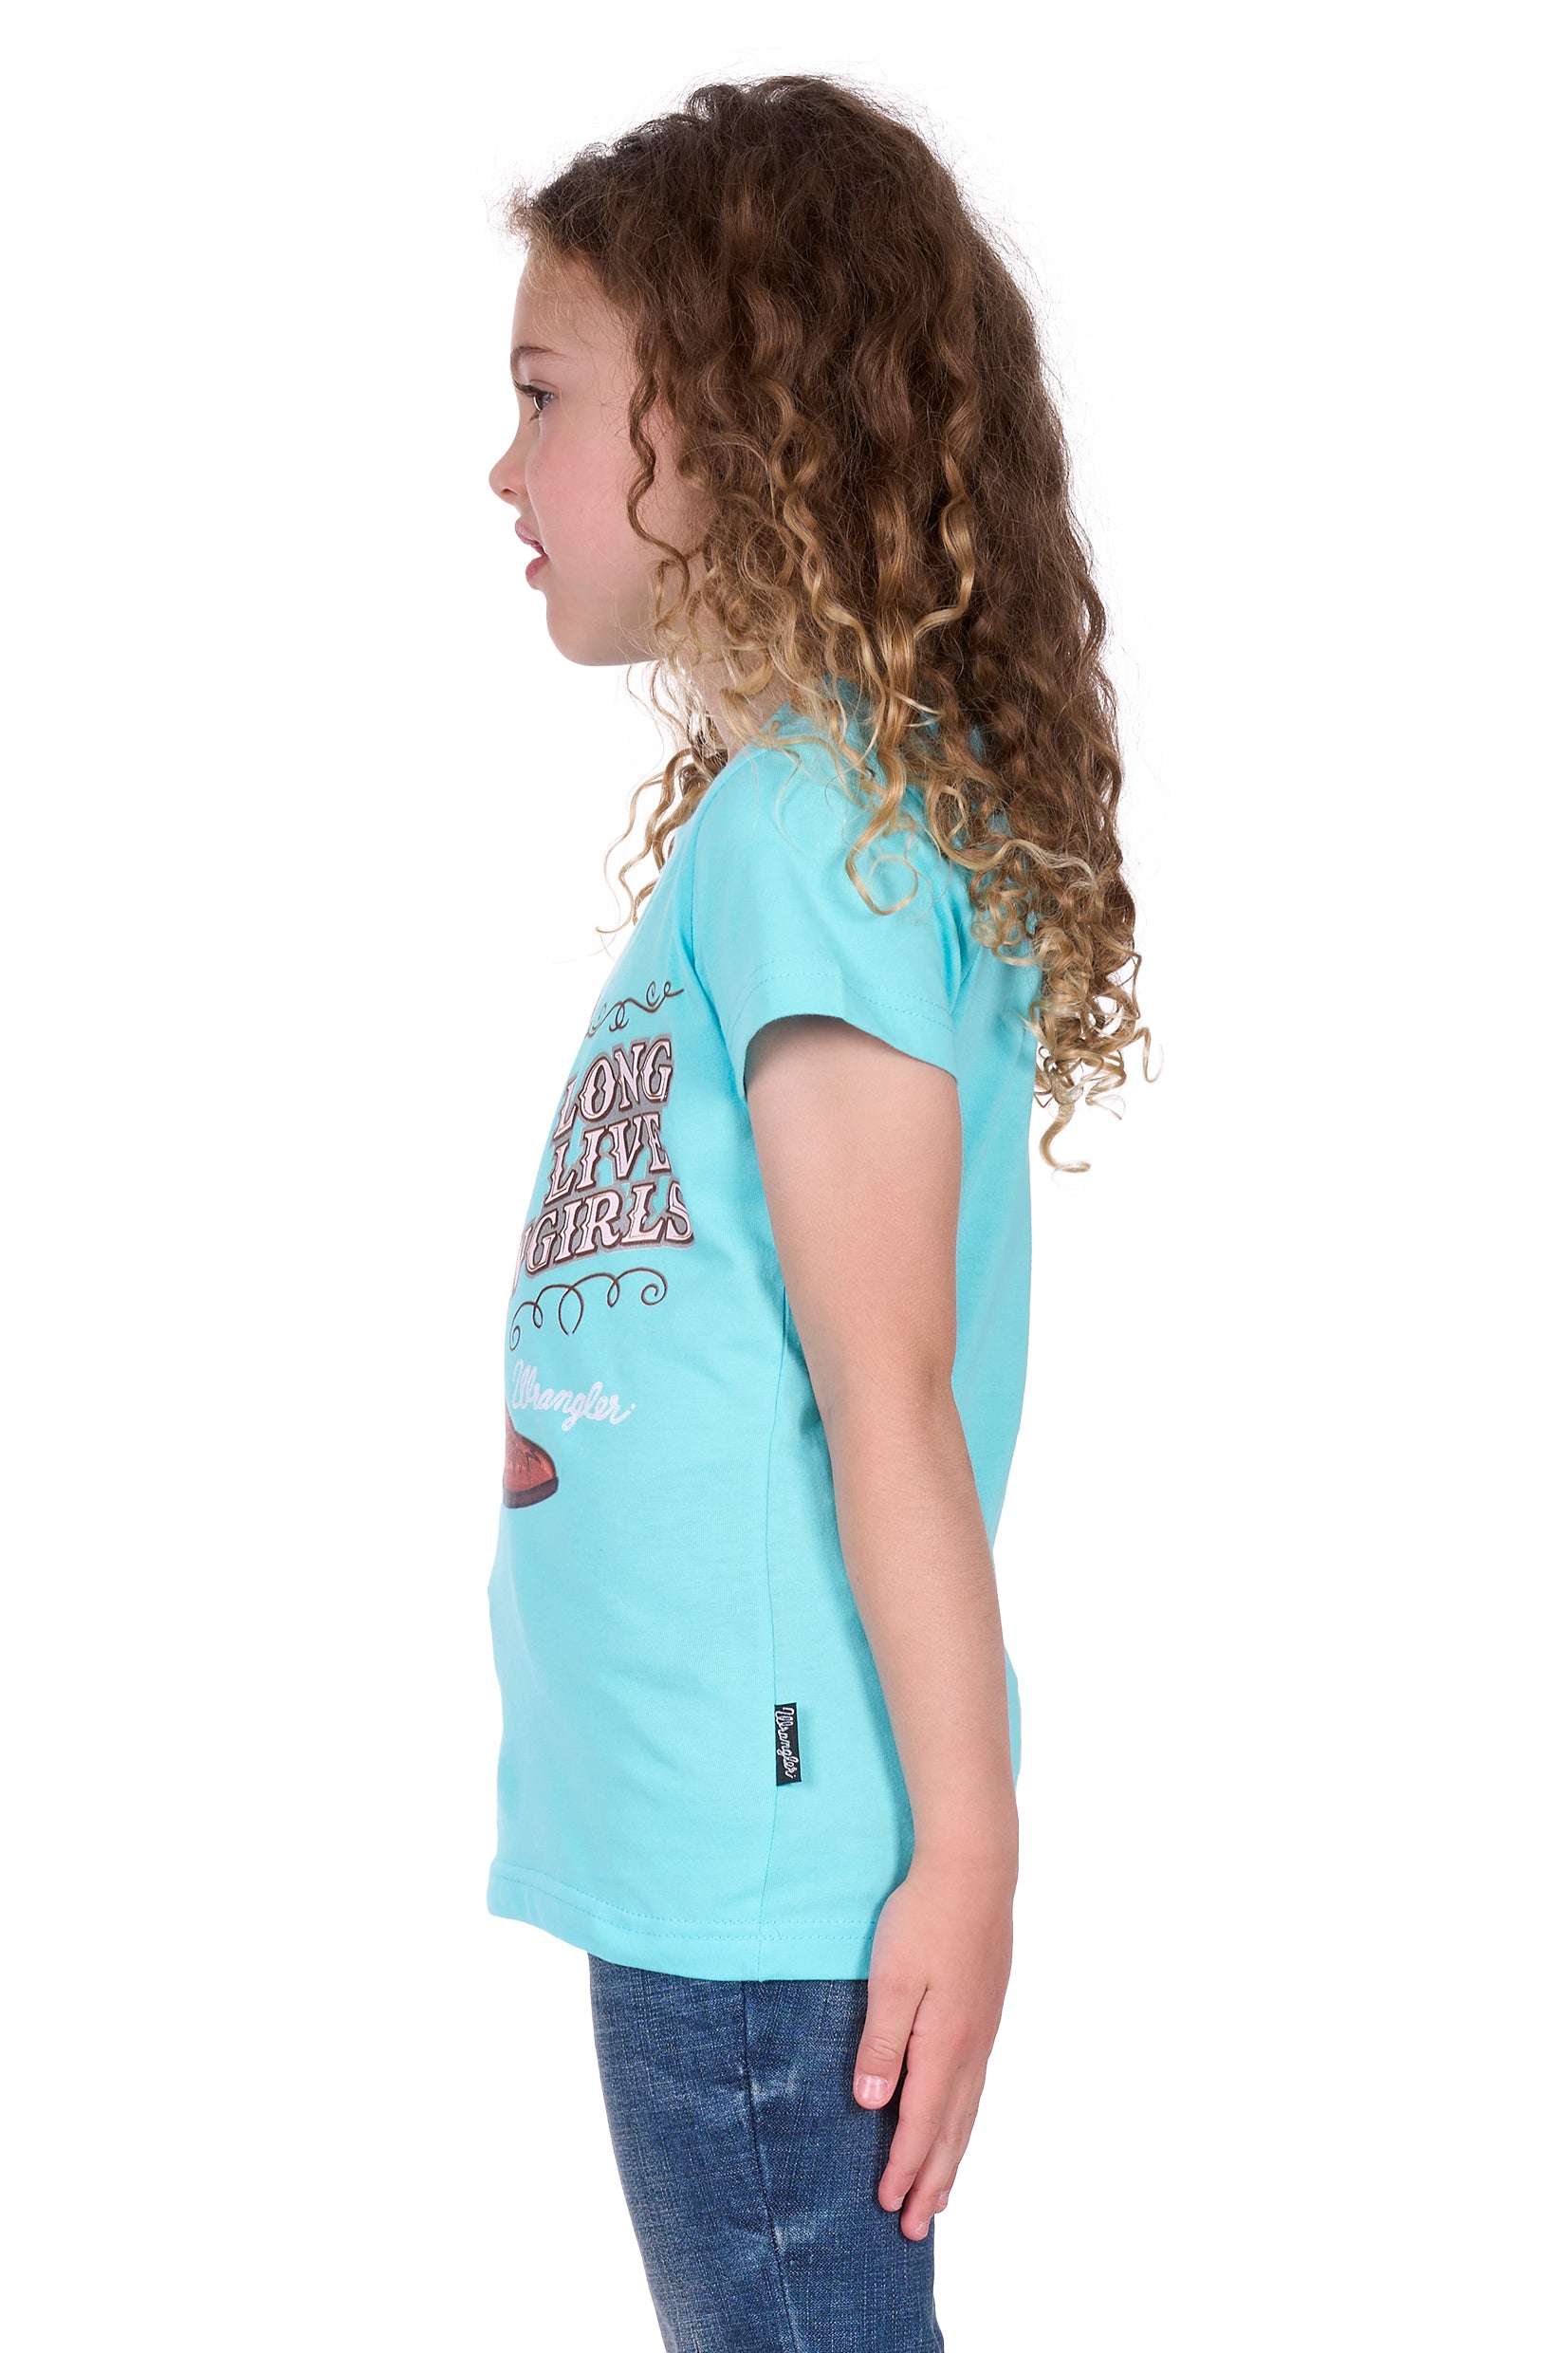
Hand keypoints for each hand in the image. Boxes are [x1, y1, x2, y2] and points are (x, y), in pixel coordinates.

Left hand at [852, 1848, 1015, 2238]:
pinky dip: (964, 2120)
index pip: (919, 2124)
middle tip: (915, 2228)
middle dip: (931, 2182)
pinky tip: (958, 2120)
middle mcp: (970, 2047)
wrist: (974, 1869)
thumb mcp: (893, 1979)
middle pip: (950, 2131)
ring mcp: (984, 2030)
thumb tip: (873, 2105)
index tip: (887, 2208)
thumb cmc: (924, 1919)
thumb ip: (882, 2044)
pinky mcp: (987, 2012)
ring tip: (941, 2195)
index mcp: (944, 2045)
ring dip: (951, 2157)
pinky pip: (975, 2086)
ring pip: (967, 2111)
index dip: (903, 2169)